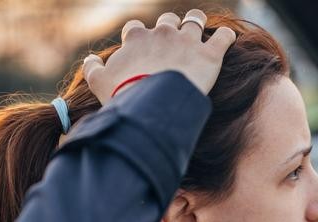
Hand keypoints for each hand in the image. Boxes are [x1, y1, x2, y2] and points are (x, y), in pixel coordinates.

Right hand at [83, 10, 235, 104]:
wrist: (153, 106)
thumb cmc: (124, 95)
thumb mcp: (98, 83)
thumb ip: (92, 69)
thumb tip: (90, 60)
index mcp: (137, 38)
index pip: (136, 28)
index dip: (139, 37)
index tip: (141, 48)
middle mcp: (163, 32)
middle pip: (168, 19)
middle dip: (170, 28)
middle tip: (172, 44)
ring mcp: (188, 41)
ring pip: (196, 19)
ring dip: (197, 24)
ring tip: (199, 34)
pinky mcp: (210, 54)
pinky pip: (225, 37)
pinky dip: (226, 38)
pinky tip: (225, 43)